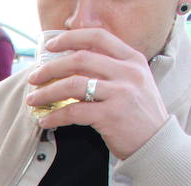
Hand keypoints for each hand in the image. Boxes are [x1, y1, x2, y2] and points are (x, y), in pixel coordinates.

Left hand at [26, 27, 168, 159]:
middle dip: (50, 68)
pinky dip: (54, 116)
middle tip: (34, 78)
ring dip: (47, 92)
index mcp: (133, 59)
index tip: (50, 46)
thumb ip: (111, 71)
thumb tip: (72, 67)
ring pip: (72, 85)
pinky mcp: (111, 115)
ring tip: (33, 100)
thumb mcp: (134, 83)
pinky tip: (45, 121)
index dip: (70, 38)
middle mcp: (128, 72)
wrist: (157, 143)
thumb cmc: (140, 114)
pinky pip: (73, 112)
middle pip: (79, 59)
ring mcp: (120, 93)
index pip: (98, 38)